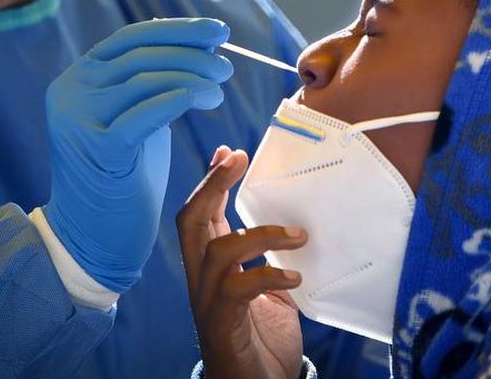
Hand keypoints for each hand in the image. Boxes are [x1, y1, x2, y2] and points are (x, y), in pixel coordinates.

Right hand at [44, 18, 232, 292]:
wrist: (94, 236)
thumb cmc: (122, 176)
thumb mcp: (134, 116)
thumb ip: (151, 83)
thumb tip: (199, 46)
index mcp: (78, 77)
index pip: (131, 37)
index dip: (178, 31)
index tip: (218, 32)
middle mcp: (71, 92)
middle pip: (141, 56)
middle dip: (192, 55)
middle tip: (226, 67)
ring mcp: (79, 119)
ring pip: (145, 80)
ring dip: (192, 78)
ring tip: (219, 91)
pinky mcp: (98, 148)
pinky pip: (145, 113)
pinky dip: (178, 99)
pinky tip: (202, 100)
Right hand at [177, 146, 307, 378]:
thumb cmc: (262, 338)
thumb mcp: (270, 290)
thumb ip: (271, 259)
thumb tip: (297, 223)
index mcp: (211, 267)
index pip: (200, 214)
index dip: (211, 181)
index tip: (231, 152)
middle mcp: (201, 280)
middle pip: (191, 221)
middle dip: (212, 185)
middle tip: (237, 160)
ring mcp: (208, 302)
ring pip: (217, 251)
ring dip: (260, 234)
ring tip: (299, 235)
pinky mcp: (224, 325)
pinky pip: (239, 289)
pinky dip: (269, 275)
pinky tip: (296, 276)